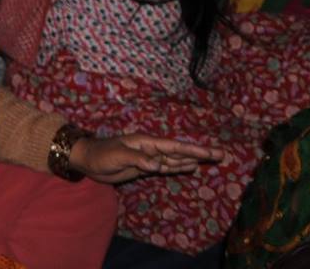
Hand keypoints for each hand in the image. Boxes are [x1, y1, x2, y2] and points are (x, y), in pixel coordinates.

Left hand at [69, 134, 218, 183]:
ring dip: (193, 160)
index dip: (193, 150)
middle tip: (222, 154)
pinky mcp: (145, 167)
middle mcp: (151, 148)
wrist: (87, 160)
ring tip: (212, 159)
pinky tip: (191, 168)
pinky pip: (166, 167)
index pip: (174, 146)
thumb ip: (137, 160)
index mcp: (145, 142)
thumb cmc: (100, 155)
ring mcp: (149, 158)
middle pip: (180, 151)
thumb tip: (157, 166)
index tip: (210, 152)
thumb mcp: (117, 156)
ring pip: (176, 159)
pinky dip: (180, 167)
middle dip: (200, 153)